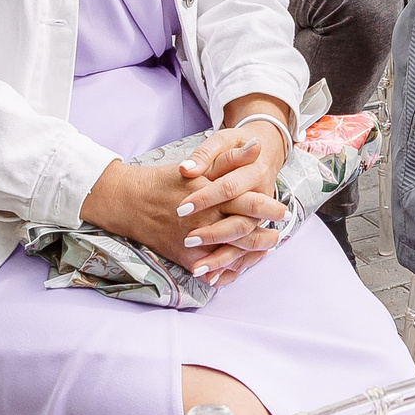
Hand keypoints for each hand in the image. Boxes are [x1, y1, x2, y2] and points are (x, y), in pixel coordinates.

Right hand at [77, 118, 290, 283]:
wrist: (131, 201)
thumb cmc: (167, 180)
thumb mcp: (200, 165)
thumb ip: (230, 158)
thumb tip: (257, 146)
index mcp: (212, 194)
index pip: (248, 203)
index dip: (268, 208)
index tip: (283, 210)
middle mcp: (206, 219)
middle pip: (244, 230)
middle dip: (264, 236)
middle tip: (278, 235)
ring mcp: (196, 241)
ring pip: (232, 252)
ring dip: (251, 253)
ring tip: (264, 250)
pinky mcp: (186, 257)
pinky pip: (212, 267)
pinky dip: (228, 269)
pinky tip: (239, 266)